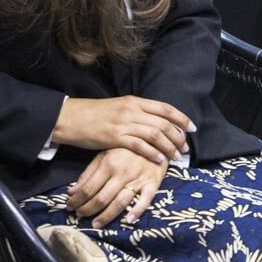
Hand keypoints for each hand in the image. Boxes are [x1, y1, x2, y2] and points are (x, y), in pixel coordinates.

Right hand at [53, 95, 194, 163]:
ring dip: (169, 147)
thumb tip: (157, 121)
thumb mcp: (119, 107)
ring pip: (155, 135)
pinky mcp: (114, 137)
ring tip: (176, 156)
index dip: (182, 118)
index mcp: (134, 101)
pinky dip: (152, 153)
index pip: (165, 108)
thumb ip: (137, 112)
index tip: (192, 128)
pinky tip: (160, 160)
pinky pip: (139, 145)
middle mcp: (131, 110)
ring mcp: (123, 123)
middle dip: (179, 137)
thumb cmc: (94, 114)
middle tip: (185, 148)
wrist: (68, 117)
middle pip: (164, 123)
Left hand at [66, 148, 166, 227]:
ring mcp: (139, 179)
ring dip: (106, 216)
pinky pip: (146, 200)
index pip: (88, 188)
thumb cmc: (127, 148)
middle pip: (102, 198)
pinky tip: (128, 220)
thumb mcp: (104, 154)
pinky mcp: (153, 183)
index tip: (69, 207)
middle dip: (88, 210)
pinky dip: (137, 211)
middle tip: (79, 216)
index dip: (77, 200)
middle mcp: (122, 173)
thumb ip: (89, 173)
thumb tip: (72, 191)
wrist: (155, 139)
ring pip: (120, 202)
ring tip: (96, 224)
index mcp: (109, 164)